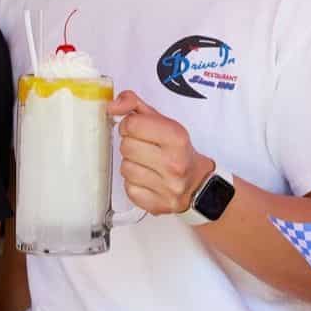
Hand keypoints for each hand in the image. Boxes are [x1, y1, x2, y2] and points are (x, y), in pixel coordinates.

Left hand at [109, 90, 213, 216]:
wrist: (198, 184)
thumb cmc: (178, 150)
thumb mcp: (163, 121)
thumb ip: (135, 106)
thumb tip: (112, 106)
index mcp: (176, 138)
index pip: (132, 124)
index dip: (129, 125)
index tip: (137, 129)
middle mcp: (174, 163)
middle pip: (126, 146)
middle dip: (130, 144)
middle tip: (143, 147)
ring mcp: (166, 187)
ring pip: (125, 168)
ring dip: (131, 164)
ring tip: (145, 163)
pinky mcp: (157, 204)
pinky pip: (128, 188)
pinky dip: (133, 183)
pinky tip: (146, 178)